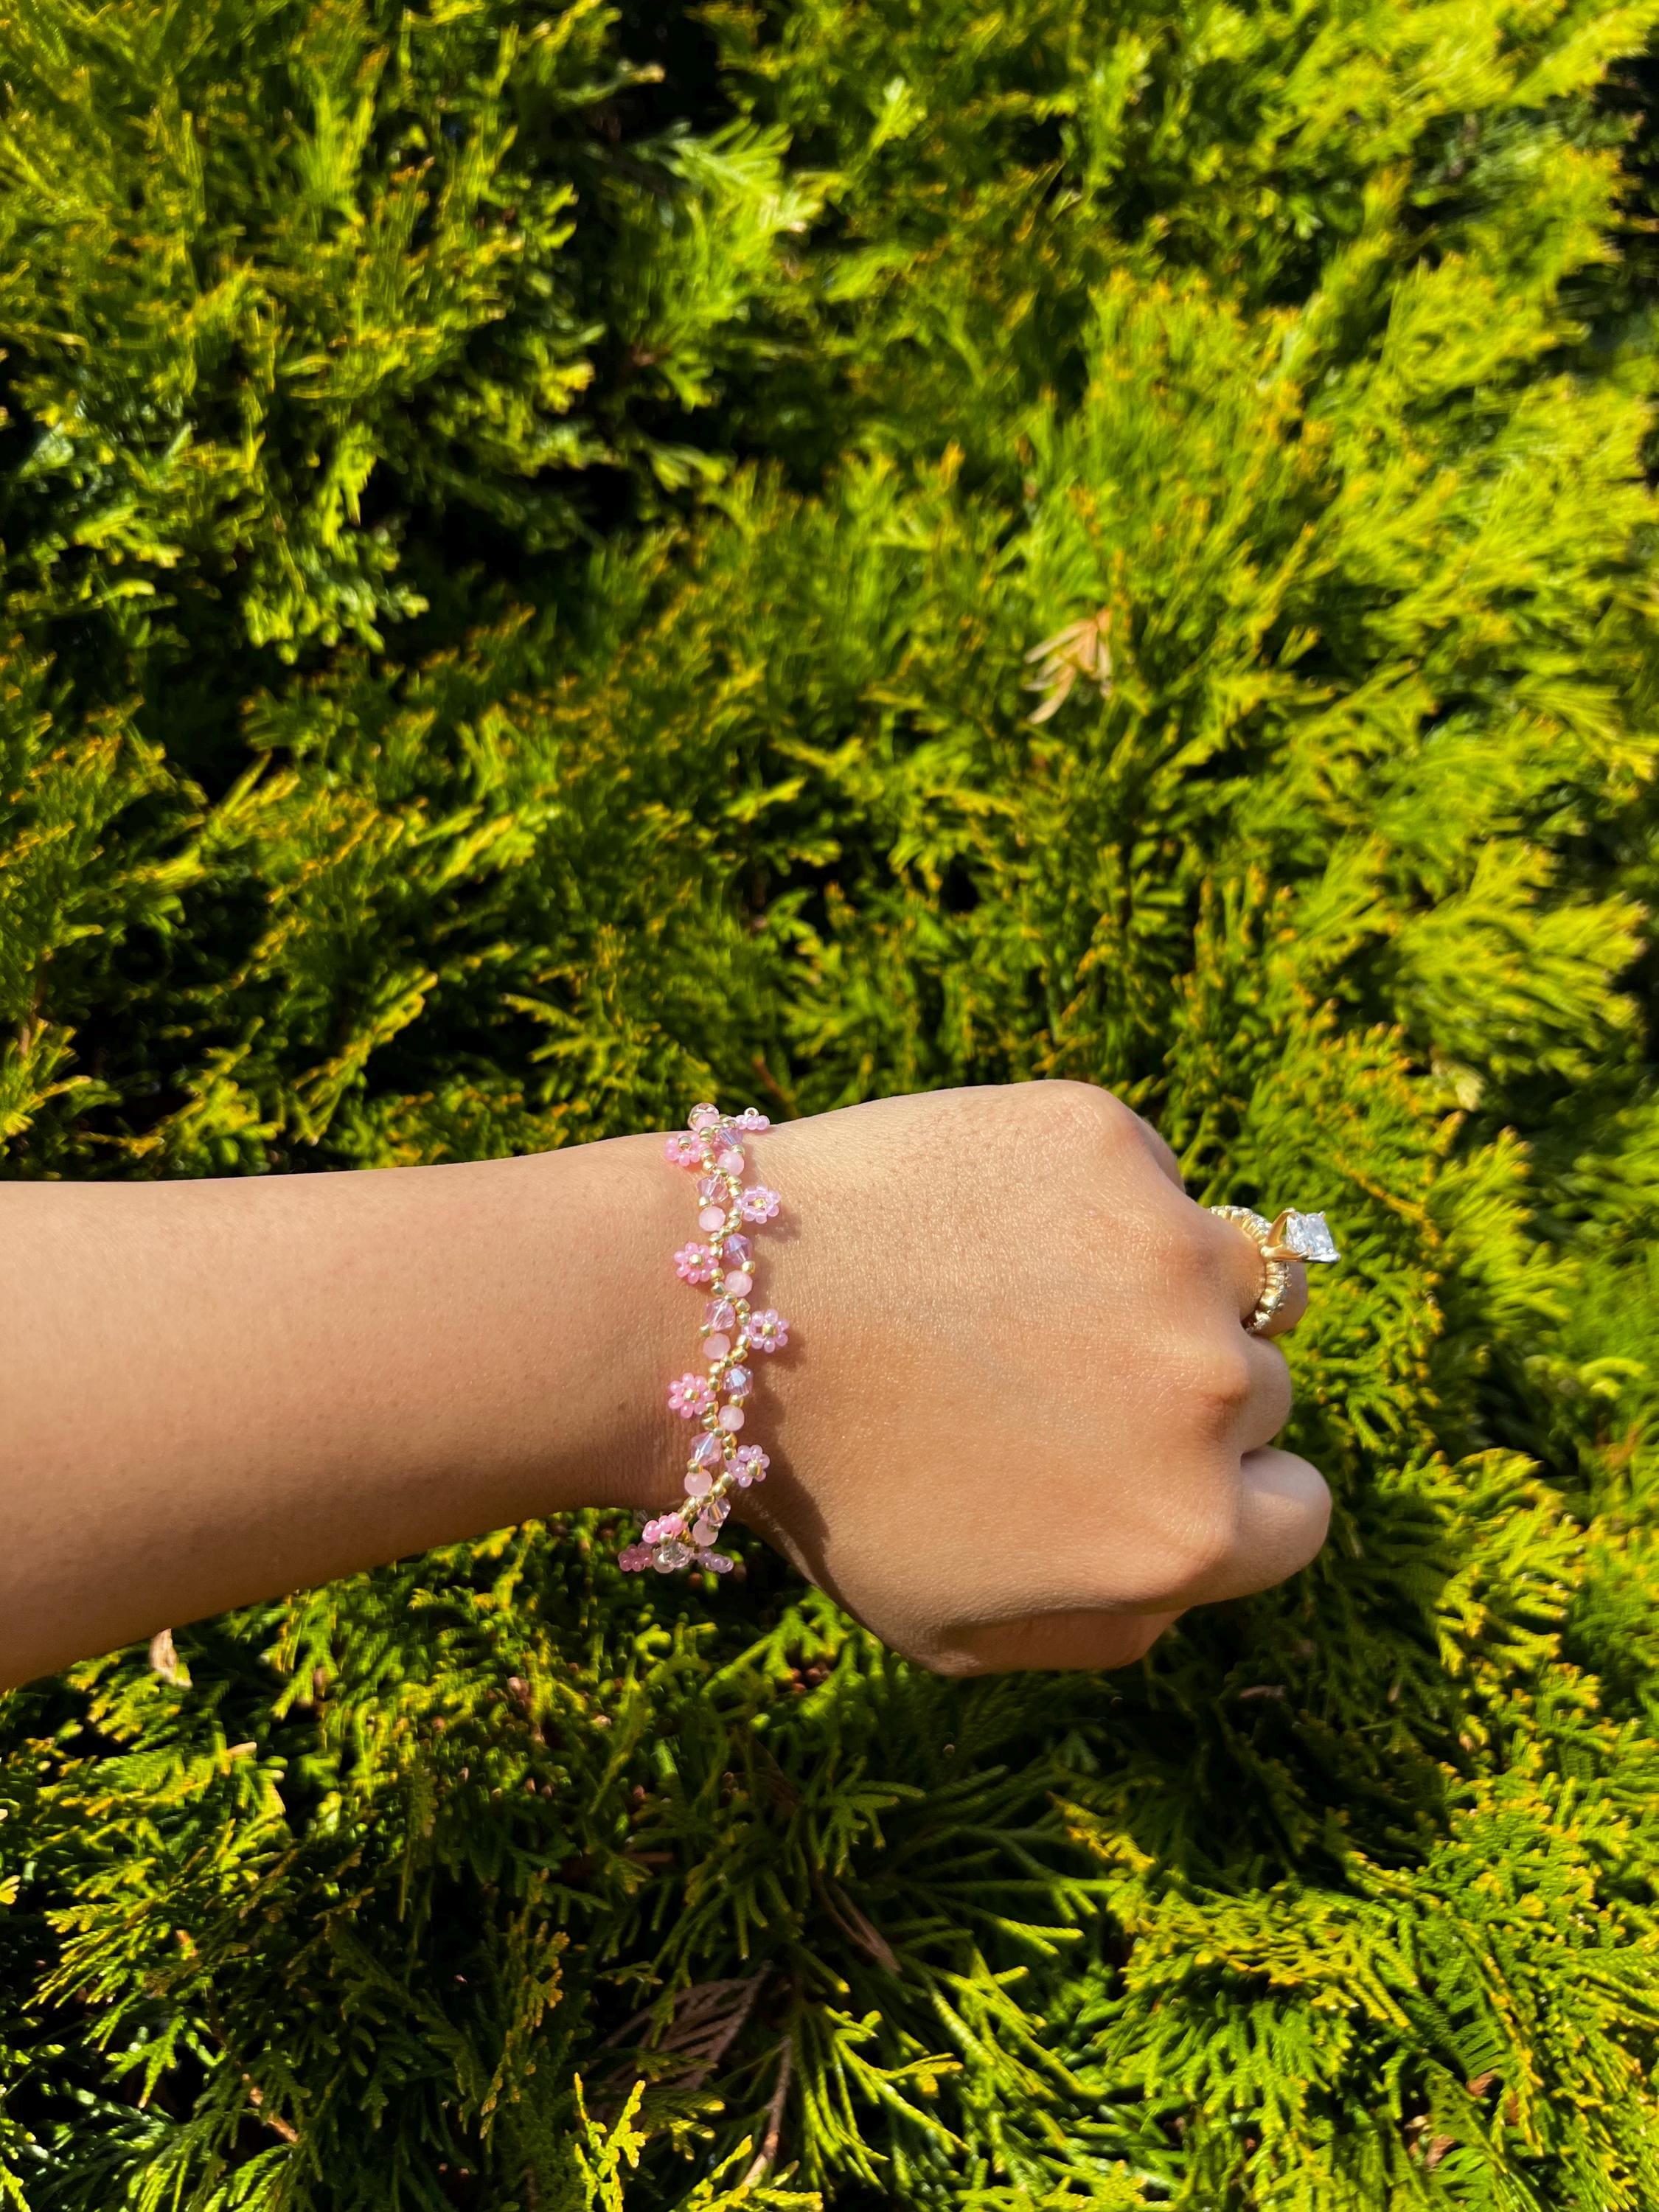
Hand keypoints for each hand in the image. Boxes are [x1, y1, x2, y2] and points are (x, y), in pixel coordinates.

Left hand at [642, 1082, 1328, 1673]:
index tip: (1142, 1461)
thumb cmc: (826, 1489)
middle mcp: (1208, 1390)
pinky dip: (1088, 1196)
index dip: (1227, 1493)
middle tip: (1044, 1376)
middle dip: (1174, 1390)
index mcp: (1189, 1530)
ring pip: (1227, 1268)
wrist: (709, 1322)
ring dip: (1157, 1284)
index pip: (1298, 1512)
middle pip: (1259, 1389)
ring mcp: (1166, 1247)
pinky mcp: (1105, 1140)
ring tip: (1020, 1293)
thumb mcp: (962, 1634)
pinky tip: (979, 1225)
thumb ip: (1118, 1624)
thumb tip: (1197, 1563)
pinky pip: (1146, 1175)